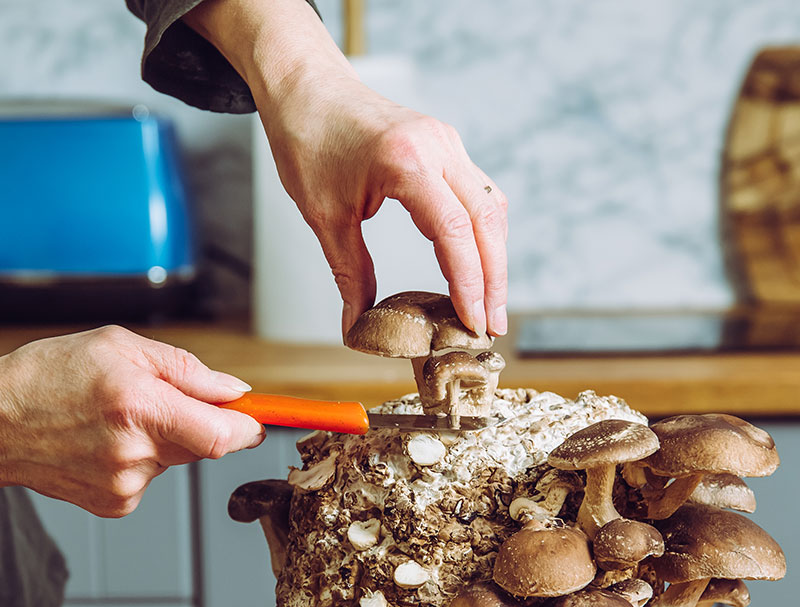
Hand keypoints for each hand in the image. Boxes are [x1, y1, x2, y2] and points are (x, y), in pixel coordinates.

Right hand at [0, 326, 264, 516]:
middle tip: (155, 399)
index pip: (223, 435)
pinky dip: (138, 458)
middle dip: (196, 421)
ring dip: (162, 438)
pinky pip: (151, 476)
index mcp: (139, 406)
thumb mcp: (118, 347)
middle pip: (203, 444)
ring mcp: (124, 485)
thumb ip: (186, 370)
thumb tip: (236, 392)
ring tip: (111, 419)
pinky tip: (100, 443)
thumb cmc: (47, 376)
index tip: (259, 418)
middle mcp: (135, 452)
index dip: (249, 428)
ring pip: (174, 458)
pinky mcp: (115, 505)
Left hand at [261, 75, 508, 337]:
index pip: (454, 231)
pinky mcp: (446, 145)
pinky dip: (482, 233)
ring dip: (493, 257)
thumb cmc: (308, 139)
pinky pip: (478, 193)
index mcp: (406, 161)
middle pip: (486, 221)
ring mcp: (447, 142)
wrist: (306, 86)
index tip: (473, 322)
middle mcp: (437, 147)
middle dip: (494, 279)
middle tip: (492, 327)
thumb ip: (349, 272)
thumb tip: (358, 326)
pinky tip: (477, 265)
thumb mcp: (323, 215)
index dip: (469, 283)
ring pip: (489, 207)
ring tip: (488, 305)